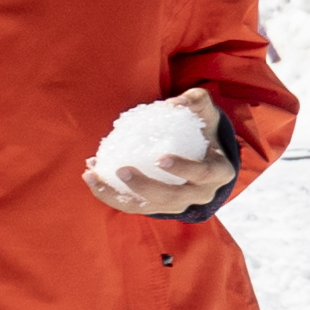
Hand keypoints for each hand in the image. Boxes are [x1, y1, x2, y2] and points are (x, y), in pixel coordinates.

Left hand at [86, 94, 236, 216]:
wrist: (202, 156)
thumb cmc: (203, 131)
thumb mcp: (206, 114)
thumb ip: (195, 101)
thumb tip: (175, 104)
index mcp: (218, 173)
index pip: (202, 174)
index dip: (183, 169)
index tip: (160, 158)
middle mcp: (200, 193)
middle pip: (172, 197)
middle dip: (145, 187)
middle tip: (122, 170)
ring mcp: (178, 204)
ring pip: (147, 207)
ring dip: (117, 195)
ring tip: (93, 175)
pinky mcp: (158, 207)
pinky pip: (132, 206)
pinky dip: (109, 194)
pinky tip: (91, 175)